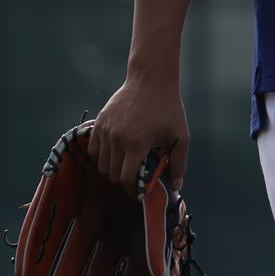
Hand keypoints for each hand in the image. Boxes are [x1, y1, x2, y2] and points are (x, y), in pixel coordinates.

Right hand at [91, 68, 188, 194]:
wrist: (150, 80)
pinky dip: (102, 157)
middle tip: (134, 180)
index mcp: (137, 144)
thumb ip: (178, 163)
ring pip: (101, 164)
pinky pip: (93, 150)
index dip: (132, 191)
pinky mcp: (98, 123)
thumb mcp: (180, 136)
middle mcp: (117, 139)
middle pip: (112, 174)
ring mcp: (105, 131)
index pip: (127, 179)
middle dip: (123, 182)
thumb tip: (177, 187)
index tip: (138, 194)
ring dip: (112, 170)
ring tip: (125, 167)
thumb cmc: (168, 108)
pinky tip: (114, 155)